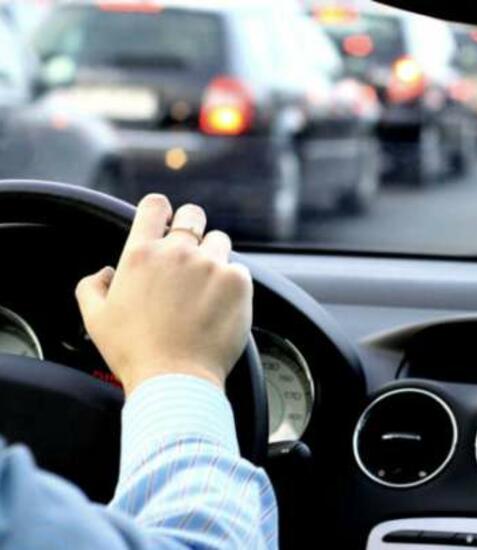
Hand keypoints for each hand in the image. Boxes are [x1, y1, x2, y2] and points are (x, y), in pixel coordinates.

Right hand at [75, 194, 252, 394]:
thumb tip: (106, 273)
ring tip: (206, 288)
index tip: (165, 221)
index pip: (154, 206)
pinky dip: (232, 283)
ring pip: (219, 242)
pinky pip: (239, 270)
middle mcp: (177, 252)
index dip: (160, 210)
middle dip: (192, 227)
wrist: (175, 379)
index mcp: (141, 254)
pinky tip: (220, 305)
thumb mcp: (95, 318)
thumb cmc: (134, 353)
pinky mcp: (238, 281)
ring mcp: (211, 264)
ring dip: (214, 257)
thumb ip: (92, 285)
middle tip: (190, 254)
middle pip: (193, 215)